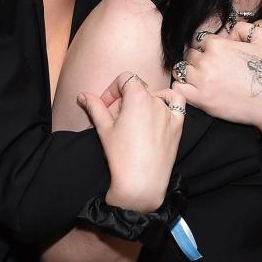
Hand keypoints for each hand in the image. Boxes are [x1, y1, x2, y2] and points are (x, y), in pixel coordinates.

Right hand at [77, 72, 184, 212]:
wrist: (141, 183)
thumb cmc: (121, 156)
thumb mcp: (103, 128)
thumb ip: (94, 107)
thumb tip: (83, 95)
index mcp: (137, 97)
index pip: (125, 79)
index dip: (112, 90)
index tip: (105, 107)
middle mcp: (156, 101)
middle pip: (137, 90)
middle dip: (123, 102)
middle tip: (113, 121)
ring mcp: (169, 112)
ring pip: (153, 97)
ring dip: (141, 105)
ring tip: (132, 123)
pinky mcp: (178, 125)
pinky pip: (176, 103)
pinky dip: (167, 102)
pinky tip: (158, 111)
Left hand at [174, 23, 261, 136]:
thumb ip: (245, 27)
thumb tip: (230, 30)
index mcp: (217, 45)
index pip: (202, 41)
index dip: (209, 48)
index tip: (217, 57)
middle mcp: (206, 61)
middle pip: (190, 55)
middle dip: (199, 60)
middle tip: (211, 69)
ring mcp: (201, 81)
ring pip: (183, 70)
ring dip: (190, 73)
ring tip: (202, 79)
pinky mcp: (200, 99)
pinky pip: (178, 88)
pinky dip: (181, 87)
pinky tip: (191, 88)